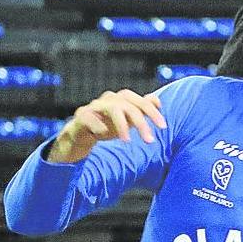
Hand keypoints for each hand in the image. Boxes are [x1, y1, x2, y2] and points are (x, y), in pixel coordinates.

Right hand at [48, 89, 166, 162]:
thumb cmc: (105, 126)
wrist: (79, 135)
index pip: (140, 101)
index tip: (163, 127)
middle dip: (140, 121)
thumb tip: (156, 101)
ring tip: (127, 141)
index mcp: (121, 100)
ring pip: (112, 108)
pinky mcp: (81, 116)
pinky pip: (88, 117)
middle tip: (150, 140)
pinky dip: (97, 125)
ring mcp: (94, 107)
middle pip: (128, 104)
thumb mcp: (126, 120)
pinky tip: (102, 135)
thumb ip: (141, 110)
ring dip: (121, 125)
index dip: (153, 111)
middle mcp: (108, 100)